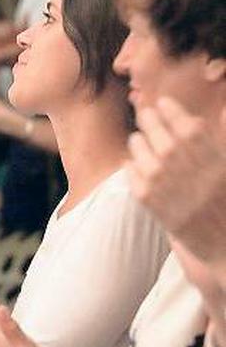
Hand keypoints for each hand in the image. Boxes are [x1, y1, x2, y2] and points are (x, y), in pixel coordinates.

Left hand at [127, 98, 225, 263]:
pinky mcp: (147, 200)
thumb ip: (223, 137)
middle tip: (145, 113)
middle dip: (149, 119)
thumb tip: (224, 109)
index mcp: (209, 156)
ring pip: (139, 148)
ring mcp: (162, 183)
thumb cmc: (225, 202)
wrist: (220, 244)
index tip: (163, 102)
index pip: (184, 122)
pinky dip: (131, 165)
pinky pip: (131, 172)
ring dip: (139, 141)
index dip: (171, 109)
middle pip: (157, 131)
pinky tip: (135, 163)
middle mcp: (183, 166)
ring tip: (139, 138)